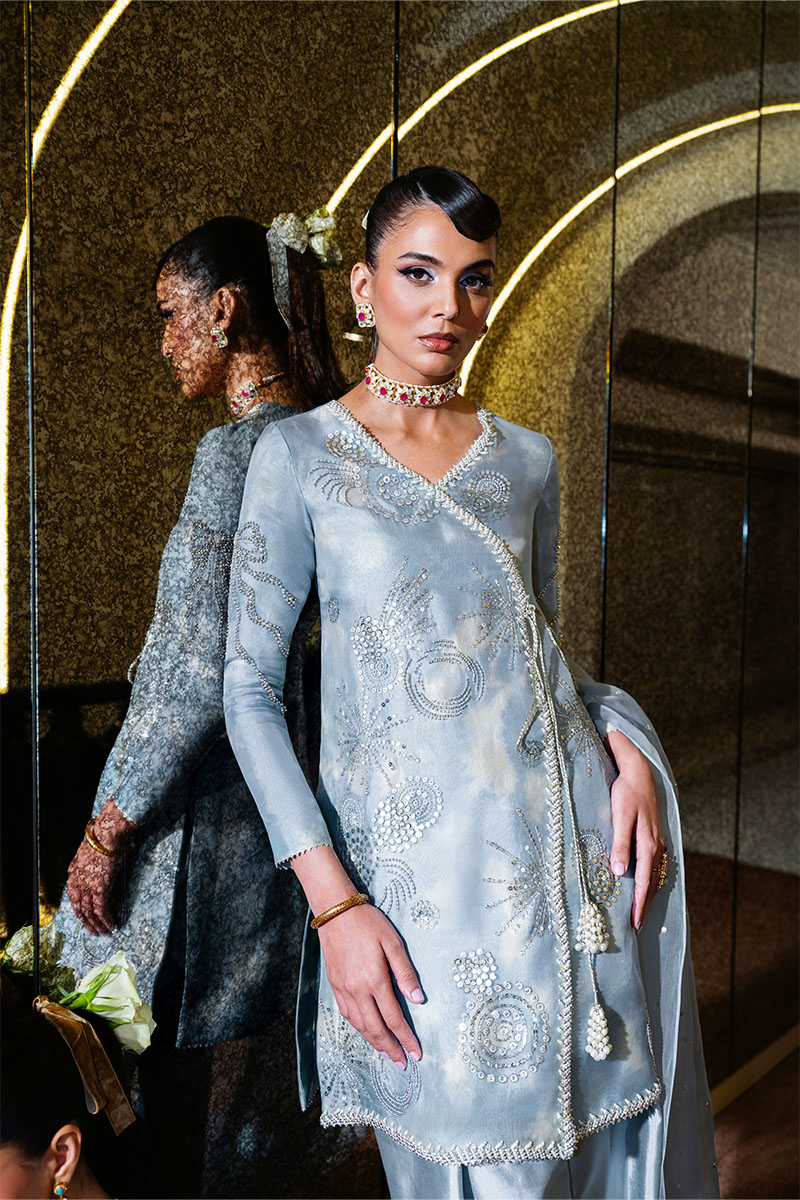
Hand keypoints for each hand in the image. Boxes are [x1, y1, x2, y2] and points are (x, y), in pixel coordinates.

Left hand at [66, 798, 135, 935]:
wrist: (107, 834)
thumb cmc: (102, 837)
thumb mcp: (88, 850)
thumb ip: (86, 862)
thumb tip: (90, 866)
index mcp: (74, 871)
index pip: (73, 896)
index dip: (79, 908)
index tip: (83, 916)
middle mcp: (78, 881)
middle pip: (80, 907)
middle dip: (86, 921)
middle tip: (92, 931)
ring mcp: (88, 886)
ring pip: (90, 911)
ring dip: (97, 924)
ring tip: (103, 932)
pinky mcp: (100, 889)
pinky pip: (102, 910)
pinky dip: (106, 919)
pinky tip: (111, 925)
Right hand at [318, 903, 423, 1067]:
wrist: (335, 912)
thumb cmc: (368, 923)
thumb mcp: (393, 943)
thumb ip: (406, 973)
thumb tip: (418, 999)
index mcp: (374, 980)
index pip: (394, 1018)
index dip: (406, 1038)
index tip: (416, 1053)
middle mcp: (357, 990)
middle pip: (375, 1028)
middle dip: (390, 1048)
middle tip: (402, 1063)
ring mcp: (343, 989)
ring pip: (359, 1025)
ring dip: (373, 1042)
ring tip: (386, 1053)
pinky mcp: (334, 985)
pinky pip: (347, 1014)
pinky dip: (358, 1028)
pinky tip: (365, 1031)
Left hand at [605, 730, 665, 932]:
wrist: (639, 772)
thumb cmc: (626, 793)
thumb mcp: (620, 816)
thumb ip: (619, 844)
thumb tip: (618, 872)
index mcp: (648, 845)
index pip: (644, 883)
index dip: (640, 904)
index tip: (635, 924)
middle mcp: (656, 847)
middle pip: (652, 884)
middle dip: (645, 906)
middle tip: (637, 927)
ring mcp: (657, 842)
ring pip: (655, 875)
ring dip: (649, 895)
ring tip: (640, 912)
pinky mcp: (654, 837)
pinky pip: (654, 865)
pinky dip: (651, 880)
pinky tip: (645, 885)